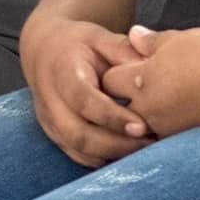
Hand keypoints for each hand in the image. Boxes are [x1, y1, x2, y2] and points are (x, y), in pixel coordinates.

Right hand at [19, 14, 150, 166]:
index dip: (111, 116)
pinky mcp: (54, 133)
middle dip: (116, 144)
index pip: (83, 99)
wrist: (44, 50)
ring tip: (145, 150)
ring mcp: (49, 119)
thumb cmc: (79, 44)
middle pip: (77, 133)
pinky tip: (127, 155)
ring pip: (77, 148)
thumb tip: (155, 70)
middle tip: (151, 143)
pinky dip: (103, 160)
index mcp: (61, 71)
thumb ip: (126, 52)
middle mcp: (50, 99)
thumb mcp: (101, 38)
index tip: (142, 127)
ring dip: (112, 155)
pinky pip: (76, 155)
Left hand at [101, 26, 199, 138]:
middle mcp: (148, 108)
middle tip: (137, 88)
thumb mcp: (178, 40)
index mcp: (140, 80)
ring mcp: (168, 126)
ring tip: (161, 102)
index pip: (109, 80)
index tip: (125, 67)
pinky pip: (165, 135)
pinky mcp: (187, 138)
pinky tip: (178, 115)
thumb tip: (134, 34)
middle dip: (123, 100)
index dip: (115, 71)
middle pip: (119, 108)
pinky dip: (166, 126)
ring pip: (141, 125)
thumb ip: (151, 41)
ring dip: (144, 116)